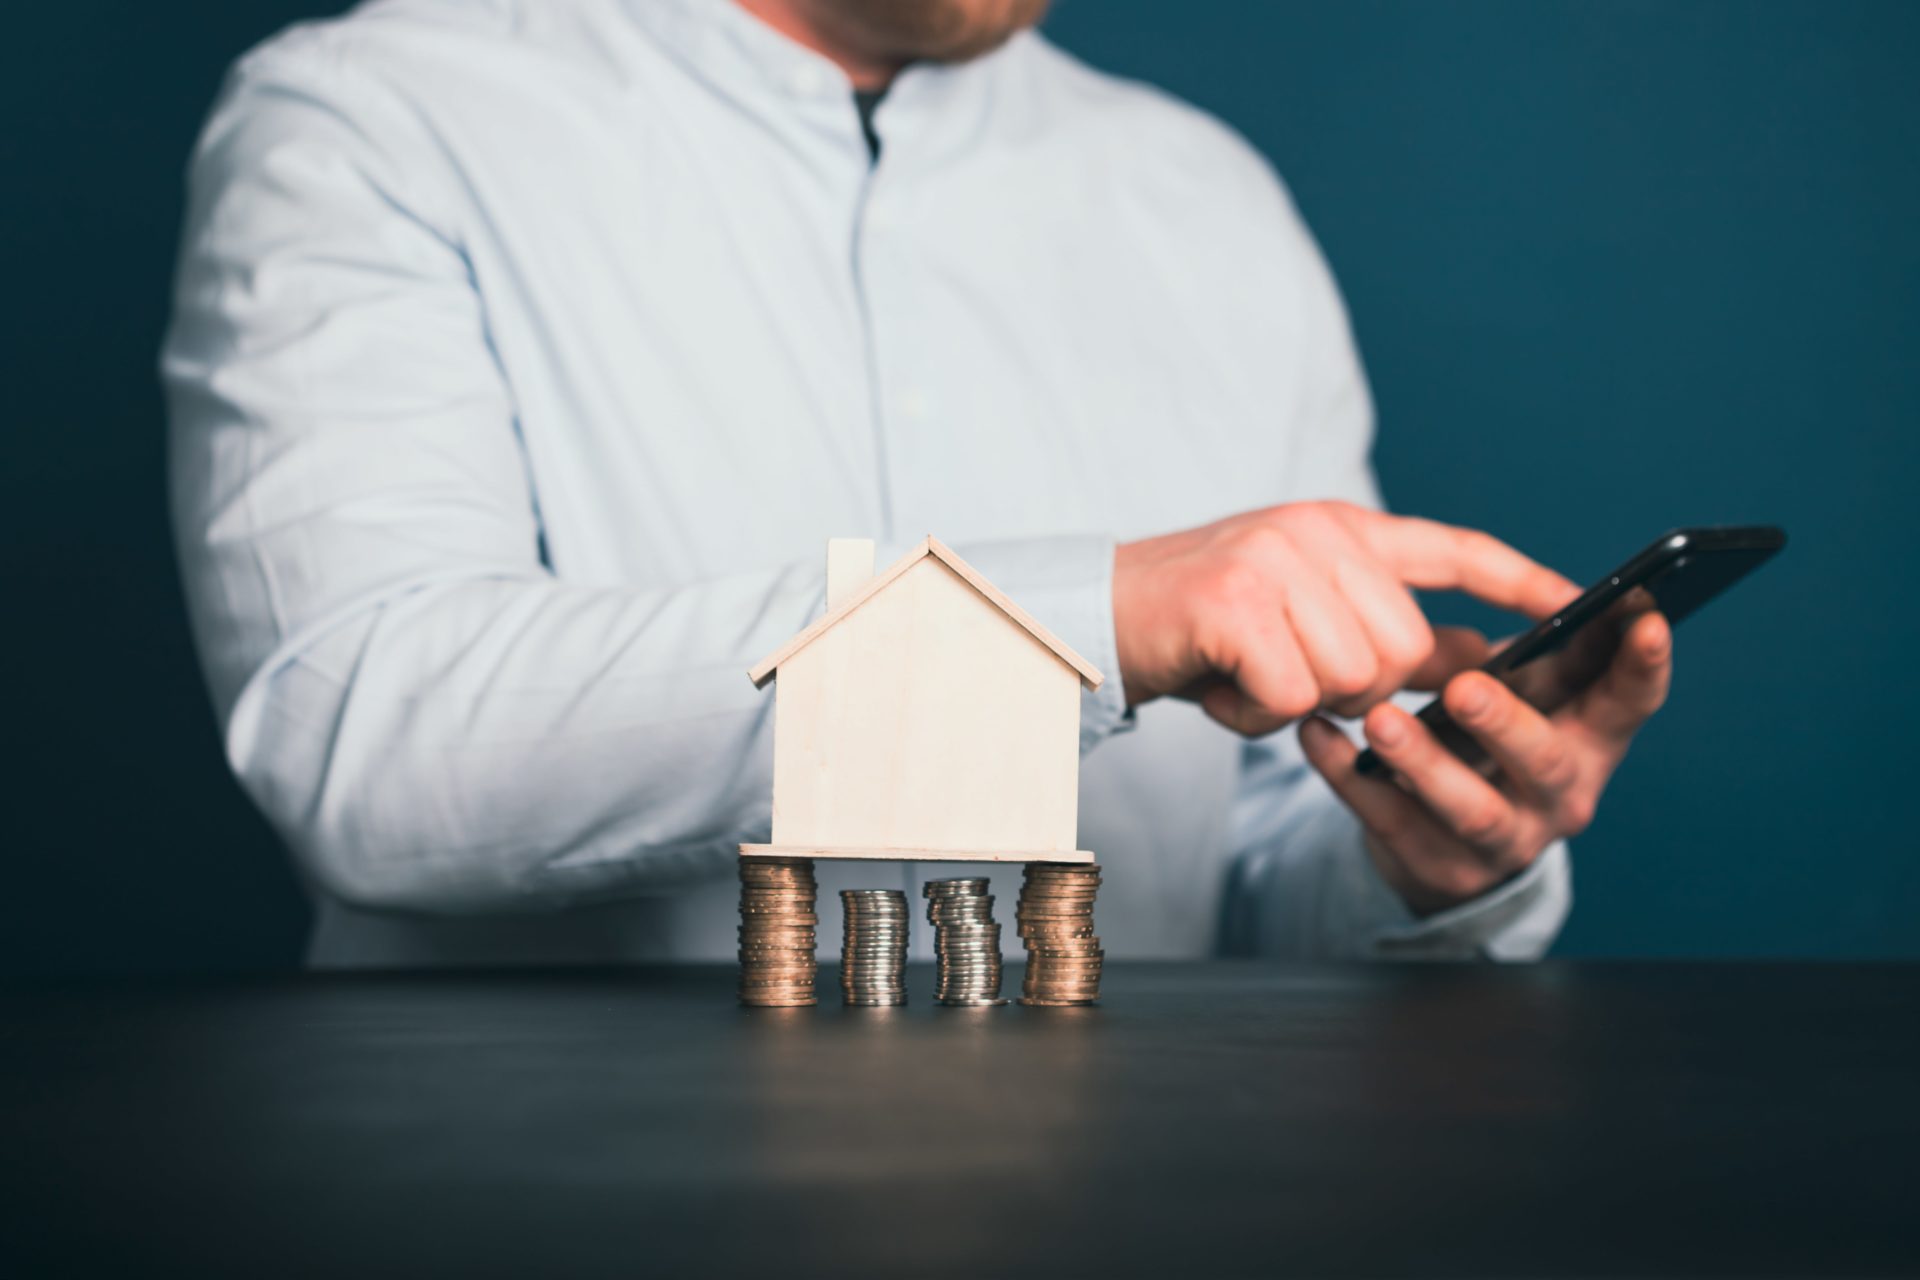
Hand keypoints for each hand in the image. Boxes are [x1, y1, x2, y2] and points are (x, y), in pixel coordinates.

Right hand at [1112, 501, 1575, 733]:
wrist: (1095, 616)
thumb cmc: (1199, 629)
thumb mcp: (1298, 614)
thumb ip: (1377, 627)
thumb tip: (1470, 664)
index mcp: (1339, 529)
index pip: (1452, 549)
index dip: (1518, 582)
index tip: (1583, 602)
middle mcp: (1315, 534)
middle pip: (1401, 648)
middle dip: (1354, 690)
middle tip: (1285, 678)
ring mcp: (1275, 563)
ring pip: (1352, 678)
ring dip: (1297, 704)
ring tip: (1245, 678)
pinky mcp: (1236, 605)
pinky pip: (1293, 696)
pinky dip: (1256, 715)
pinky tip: (1221, 687)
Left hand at [1297, 609, 1673, 914]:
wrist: (1442, 840)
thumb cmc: (1489, 739)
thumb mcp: (1524, 696)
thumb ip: (1535, 655)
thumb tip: (1548, 592)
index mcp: (1591, 741)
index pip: (1632, 703)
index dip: (1643, 666)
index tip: (1643, 618)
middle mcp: (1562, 797)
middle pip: (1545, 764)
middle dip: (1507, 724)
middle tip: (1464, 687)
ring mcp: (1504, 842)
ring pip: (1471, 809)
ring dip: (1424, 762)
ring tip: (1379, 720)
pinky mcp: (1438, 868)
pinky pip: (1390, 821)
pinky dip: (1349, 779)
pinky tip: (1316, 736)